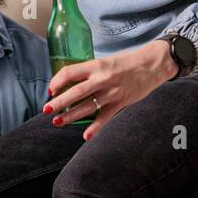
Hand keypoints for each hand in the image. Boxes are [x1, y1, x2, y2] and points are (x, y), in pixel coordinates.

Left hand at [43, 40, 177, 139]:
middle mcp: (102, 79)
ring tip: (57, 122)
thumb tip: (68, 84)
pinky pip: (105, 117)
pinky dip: (95, 127)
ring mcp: (112, 92)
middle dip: (59, 102)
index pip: (70, 72)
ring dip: (71, 116)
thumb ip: (88, 72)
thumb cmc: (125, 63)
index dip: (57, 82)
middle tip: (46, 110)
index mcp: (96, 66)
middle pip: (76, 92)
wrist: (152, 65)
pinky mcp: (121, 102)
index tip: (50, 90)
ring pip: (88, 106)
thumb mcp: (104, 62)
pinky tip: (86, 135)